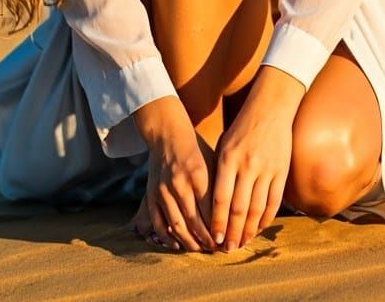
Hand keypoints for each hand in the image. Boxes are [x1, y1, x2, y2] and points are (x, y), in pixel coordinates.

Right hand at [131, 99, 214, 252]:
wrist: (167, 135)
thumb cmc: (197, 149)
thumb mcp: (213, 163)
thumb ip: (220, 187)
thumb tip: (233, 216)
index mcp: (199, 175)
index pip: (212, 211)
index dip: (220, 230)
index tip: (229, 240)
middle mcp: (180, 184)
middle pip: (195, 223)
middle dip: (208, 241)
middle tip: (218, 250)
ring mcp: (164, 191)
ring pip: (178, 227)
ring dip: (191, 243)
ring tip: (202, 249)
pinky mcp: (151, 195)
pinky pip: (159, 224)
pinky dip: (169, 238)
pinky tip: (179, 245)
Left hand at [210, 89, 295, 251]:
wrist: (271, 108)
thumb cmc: (242, 128)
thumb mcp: (224, 146)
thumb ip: (219, 173)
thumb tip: (212, 206)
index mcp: (228, 158)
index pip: (221, 198)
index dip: (218, 222)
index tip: (214, 239)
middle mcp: (247, 165)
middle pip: (239, 208)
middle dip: (232, 232)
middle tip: (227, 249)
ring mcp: (266, 169)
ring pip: (257, 209)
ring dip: (249, 230)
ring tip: (242, 243)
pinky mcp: (281, 171)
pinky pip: (273, 201)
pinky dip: (266, 218)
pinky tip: (258, 229)